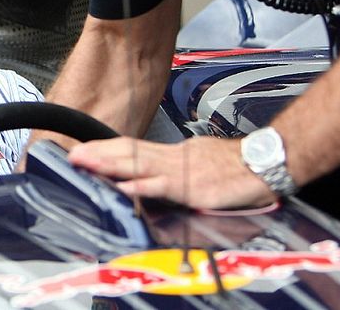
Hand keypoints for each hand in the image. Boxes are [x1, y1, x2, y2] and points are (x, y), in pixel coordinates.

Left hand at [66, 136, 277, 209]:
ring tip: (87, 165)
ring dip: (110, 166)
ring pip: (140, 166)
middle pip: (129, 154)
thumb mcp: (200, 158)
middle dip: (99, 156)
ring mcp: (183, 173)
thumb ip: (175, 166)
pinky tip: (126, 187)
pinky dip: (143, 187)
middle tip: (73, 156)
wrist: (266, 163)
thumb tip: (155, 171)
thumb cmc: (236, 165)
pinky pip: (165, 187)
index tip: (85, 150)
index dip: (107, 149)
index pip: (133, 148)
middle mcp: (173, 160)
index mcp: (174, 154)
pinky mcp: (195, 190)